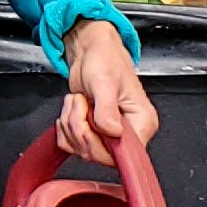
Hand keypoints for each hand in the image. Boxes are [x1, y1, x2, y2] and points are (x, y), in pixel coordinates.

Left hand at [58, 18, 157, 163]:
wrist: (90, 51)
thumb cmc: (105, 59)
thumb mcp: (105, 81)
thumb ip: (107, 109)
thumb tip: (113, 132)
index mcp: (142, 123)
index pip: (125, 155)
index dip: (101, 145)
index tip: (90, 123)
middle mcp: (129, 132)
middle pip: (100, 155)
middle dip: (80, 130)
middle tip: (80, 106)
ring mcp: (110, 134)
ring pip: (83, 150)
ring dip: (70, 125)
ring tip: (77, 102)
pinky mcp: (94, 132)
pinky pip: (72, 145)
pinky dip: (65, 128)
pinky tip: (72, 110)